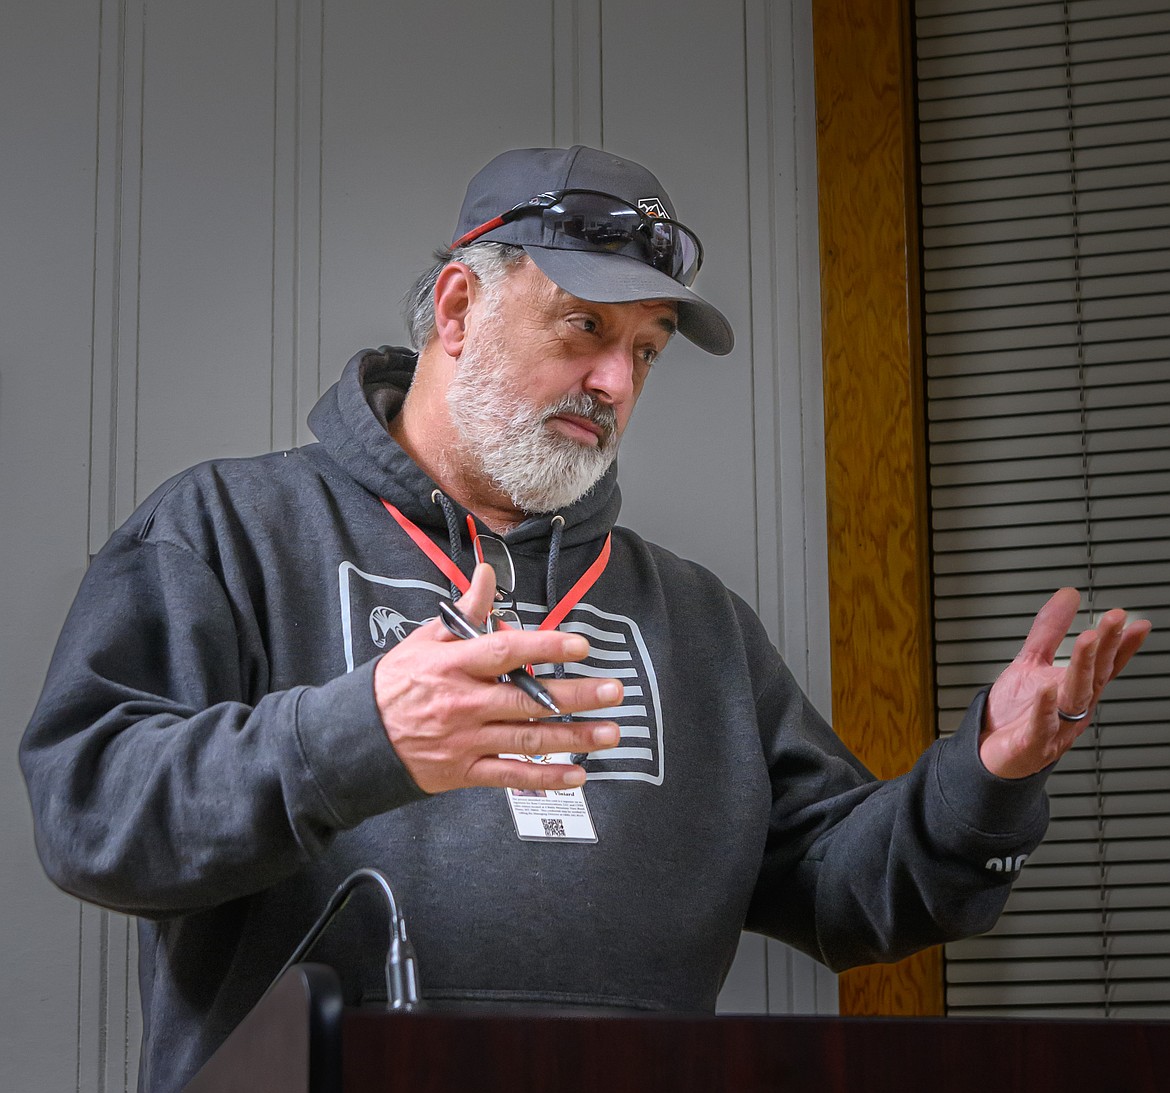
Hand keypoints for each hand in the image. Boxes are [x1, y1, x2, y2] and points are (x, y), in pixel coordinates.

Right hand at [373, 562, 622, 793]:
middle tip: (613, 691)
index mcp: (454, 665)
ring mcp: (465, 740)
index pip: (505, 652)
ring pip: (527, 739)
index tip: (580, 644)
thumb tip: (487, 575)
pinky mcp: (463, 771)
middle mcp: (463, 703)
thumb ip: (464, 612)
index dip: (545, 646)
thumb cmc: (395, 683)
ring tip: (609, 731)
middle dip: (576, 697)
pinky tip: (576, 773)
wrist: (356, 737)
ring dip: (573, 738)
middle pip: (528, 699)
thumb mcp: (425, 640)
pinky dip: (545, 777)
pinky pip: (511, 776)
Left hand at [980, 587, 1150, 778]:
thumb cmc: (1014, 713)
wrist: (988, 754)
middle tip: (1114, 619)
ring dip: (1082, 668)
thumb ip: (1049, 631)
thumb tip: (1069, 595)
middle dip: (1105, 647)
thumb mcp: (1031, 663)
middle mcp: (1072, 709)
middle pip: (1094, 675)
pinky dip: (1045, 708)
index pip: (1104, 665)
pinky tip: (1047, 688)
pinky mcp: (1032, 744)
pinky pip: (1041, 725)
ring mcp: (1056, 727)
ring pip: (1075, 696)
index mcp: (1075, 689)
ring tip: (1087, 640)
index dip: (1121, 645)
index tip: (1137, 623)